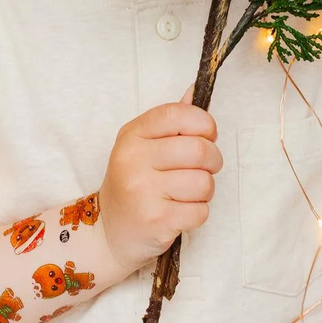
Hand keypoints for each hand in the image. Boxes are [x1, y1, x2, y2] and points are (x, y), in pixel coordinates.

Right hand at [99, 84, 222, 273]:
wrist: (108, 232)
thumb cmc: (134, 183)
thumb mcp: (143, 145)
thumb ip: (172, 120)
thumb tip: (196, 90)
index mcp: (132, 135)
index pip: (177, 114)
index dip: (203, 123)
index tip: (208, 134)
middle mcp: (133, 159)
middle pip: (199, 150)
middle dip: (213, 160)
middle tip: (205, 168)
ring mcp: (143, 191)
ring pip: (204, 182)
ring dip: (205, 190)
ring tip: (188, 192)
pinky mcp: (155, 220)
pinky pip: (200, 211)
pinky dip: (198, 213)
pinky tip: (180, 212)